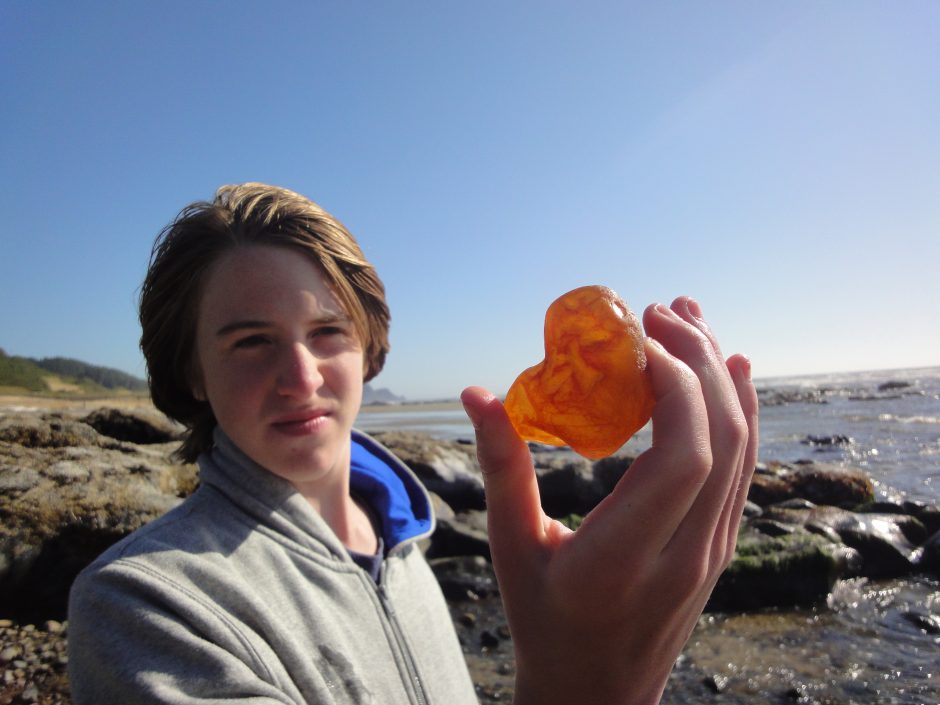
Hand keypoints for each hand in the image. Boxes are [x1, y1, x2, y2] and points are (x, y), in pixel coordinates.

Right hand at [461, 297, 758, 704]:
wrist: (598, 690)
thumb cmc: (544, 621)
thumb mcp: (512, 549)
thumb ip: (501, 470)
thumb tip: (477, 393)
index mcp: (626, 559)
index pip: (683, 460)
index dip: (675, 387)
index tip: (641, 337)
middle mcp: (686, 554)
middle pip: (723, 443)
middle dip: (700, 363)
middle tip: (662, 310)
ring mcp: (712, 550)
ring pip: (742, 450)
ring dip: (722, 377)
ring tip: (692, 318)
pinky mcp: (719, 545)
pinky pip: (743, 468)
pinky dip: (740, 412)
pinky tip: (730, 371)